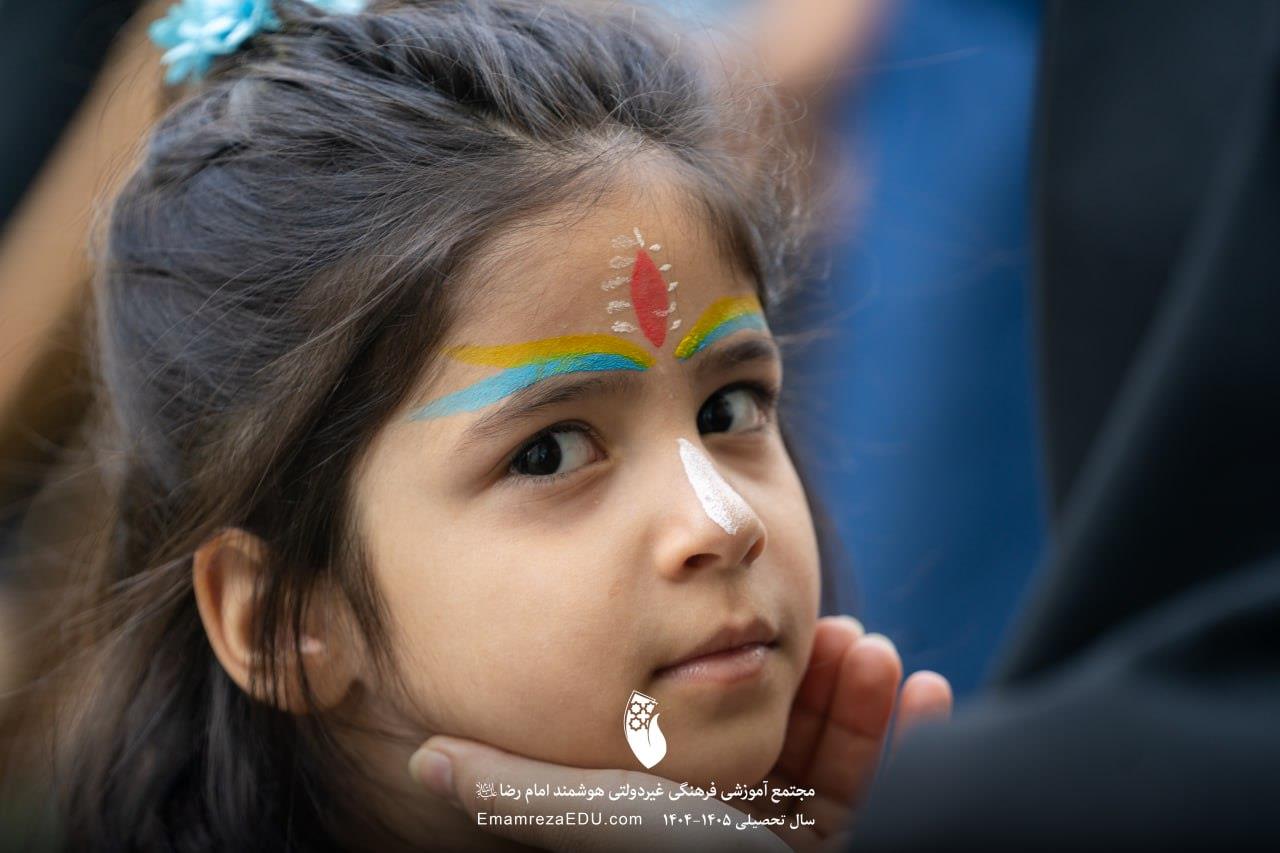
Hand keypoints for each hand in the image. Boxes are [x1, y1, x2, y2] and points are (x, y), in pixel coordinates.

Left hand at [408, 616, 950, 851]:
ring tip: (879, 653)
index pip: (699, 743)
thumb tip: (426, 756)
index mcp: (676, 829)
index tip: (765, 626)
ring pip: (838, 760)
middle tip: (841, 630)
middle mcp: (739, 841)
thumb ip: (529, 792)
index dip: (732, 678)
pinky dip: (908, 742)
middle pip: (779, 742)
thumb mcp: (615, 818)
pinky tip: (927, 692)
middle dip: (816, 678)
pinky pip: (893, 794)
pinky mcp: (868, 852)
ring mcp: (804, 852)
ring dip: (861, 699)